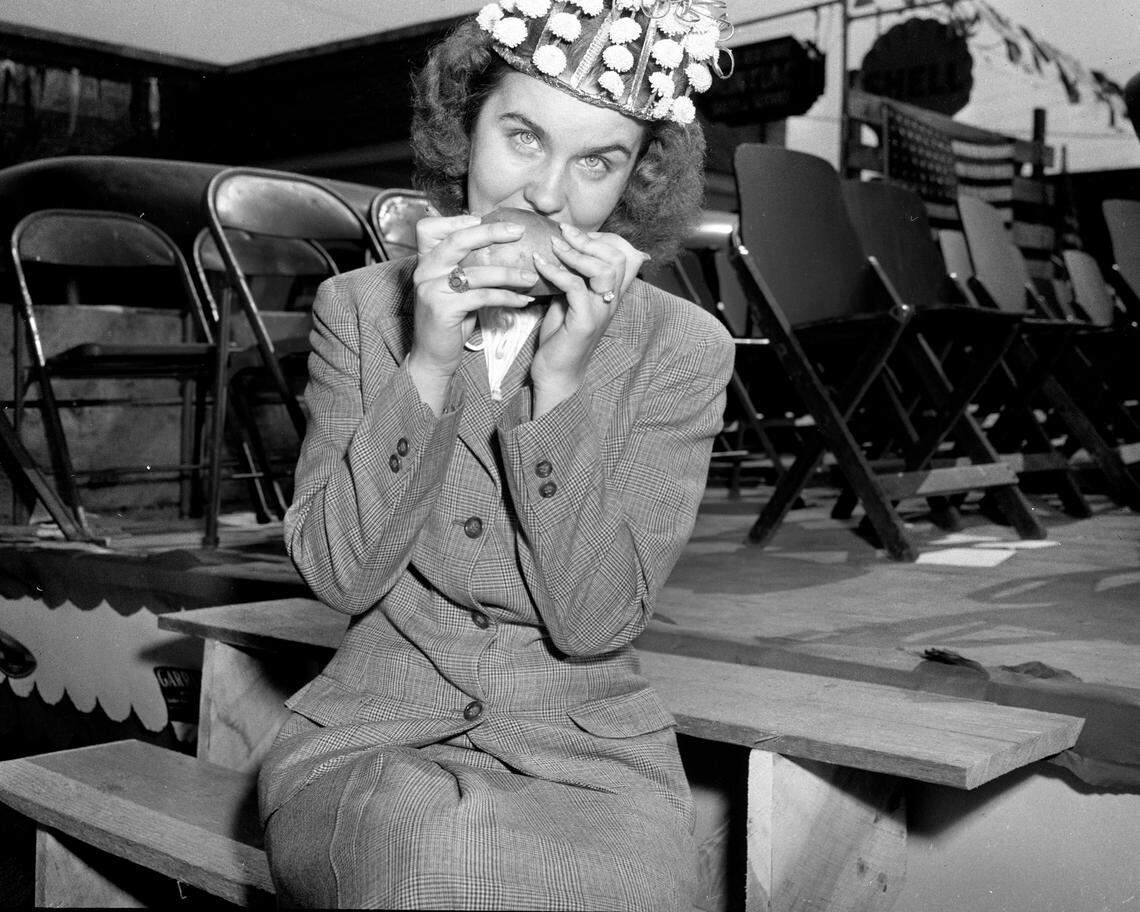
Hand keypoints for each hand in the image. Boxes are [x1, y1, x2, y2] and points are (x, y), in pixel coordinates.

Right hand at [408, 214, 538, 410]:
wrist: (433, 356)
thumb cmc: (450, 319)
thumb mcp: (454, 287)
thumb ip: (465, 264)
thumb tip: (493, 236)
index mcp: (425, 261)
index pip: (431, 227)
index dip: (458, 219)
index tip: (486, 218)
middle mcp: (424, 270)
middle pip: (457, 240)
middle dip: (490, 232)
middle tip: (519, 231)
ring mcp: (431, 289)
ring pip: (476, 272)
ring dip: (509, 273)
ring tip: (531, 276)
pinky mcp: (443, 309)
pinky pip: (482, 296)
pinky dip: (506, 297)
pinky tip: (523, 300)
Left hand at [529, 224, 647, 415]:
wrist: (557, 374)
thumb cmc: (560, 338)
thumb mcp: (566, 302)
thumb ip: (569, 280)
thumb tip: (554, 253)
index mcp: (609, 296)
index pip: (618, 258)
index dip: (597, 240)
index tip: (570, 232)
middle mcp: (610, 302)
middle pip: (614, 259)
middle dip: (587, 240)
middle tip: (562, 230)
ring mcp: (600, 313)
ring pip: (600, 270)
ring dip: (574, 253)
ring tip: (553, 244)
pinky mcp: (584, 322)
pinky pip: (574, 288)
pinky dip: (556, 272)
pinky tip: (539, 265)